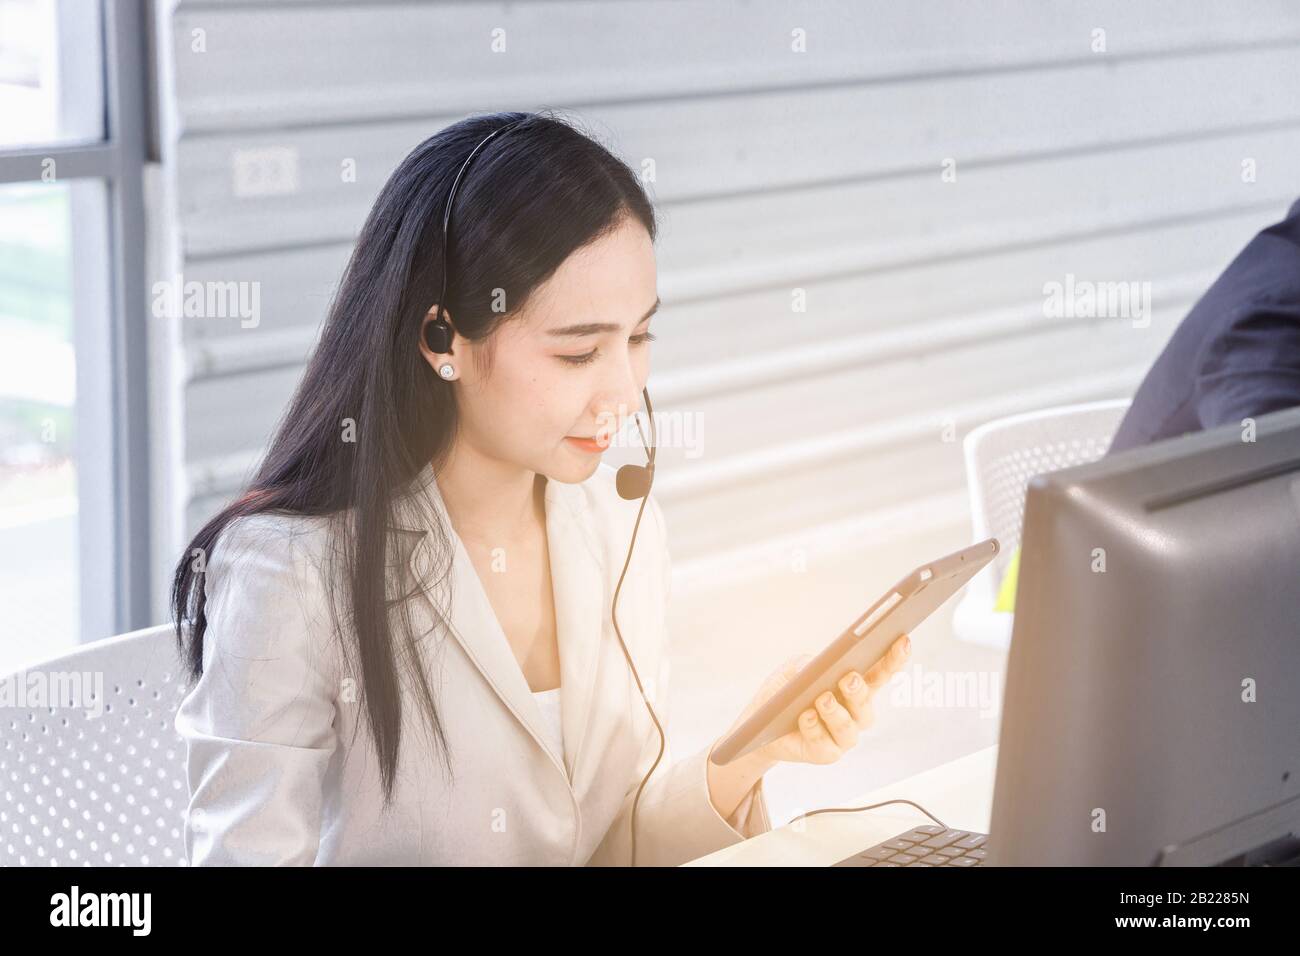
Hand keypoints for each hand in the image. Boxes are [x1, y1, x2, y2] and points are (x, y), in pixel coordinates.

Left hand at [730, 634, 911, 766]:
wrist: (759, 724)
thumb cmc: (783, 693)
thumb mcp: (793, 670)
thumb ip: (809, 664)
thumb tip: (819, 665)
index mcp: (854, 687)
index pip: (879, 673)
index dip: (894, 658)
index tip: (902, 640)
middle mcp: (854, 713)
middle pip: (866, 703)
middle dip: (859, 691)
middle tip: (849, 678)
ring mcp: (842, 736)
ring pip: (849, 727)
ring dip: (836, 712)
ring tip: (822, 699)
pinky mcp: (827, 753)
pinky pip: (825, 744)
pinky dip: (814, 728)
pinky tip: (805, 716)